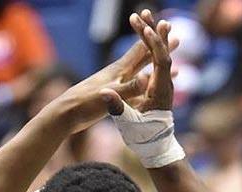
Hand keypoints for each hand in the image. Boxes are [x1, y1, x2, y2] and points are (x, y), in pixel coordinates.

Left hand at [49, 10, 177, 132]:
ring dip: (154, 64)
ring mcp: (116, 82)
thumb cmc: (85, 104)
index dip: (154, 39)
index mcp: (119, 70)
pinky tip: (150, 85)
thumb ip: (129, 88)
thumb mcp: (109, 96)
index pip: (141, 50)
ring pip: (141, 70)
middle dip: (159, 46)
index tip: (168, 27)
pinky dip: (146, 83)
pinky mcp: (114, 93)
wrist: (67, 114)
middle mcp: (119, 73)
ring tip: (167, 58)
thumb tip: (146, 79)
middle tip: (174, 37)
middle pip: (143, 56)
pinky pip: (136, 85)